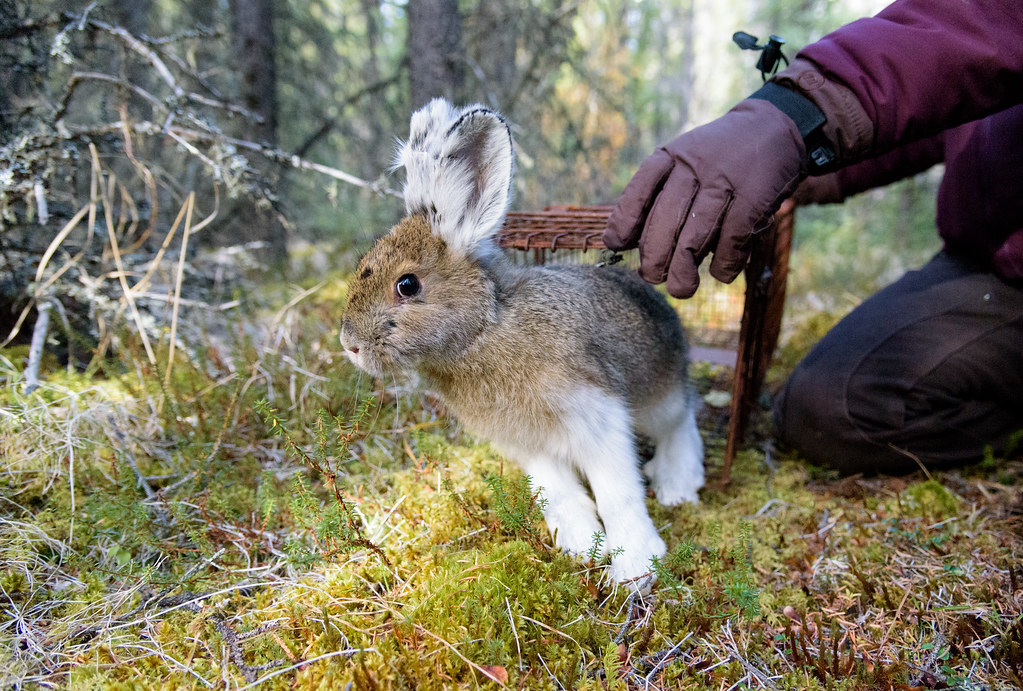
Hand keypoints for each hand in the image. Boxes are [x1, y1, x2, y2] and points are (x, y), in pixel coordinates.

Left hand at [604, 98, 807, 297]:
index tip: (616, 246)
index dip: (624, 222)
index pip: (639, 191)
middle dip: (654, 256)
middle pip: (664, 220)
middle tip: (651, 276)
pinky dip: (725, 264)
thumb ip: (657, 193)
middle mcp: (694, 165)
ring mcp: (725, 180)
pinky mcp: (754, 197)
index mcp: (670, 156)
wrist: (775, 128)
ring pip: (695, 235)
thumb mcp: (684, 160)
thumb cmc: (717, 159)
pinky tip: (720, 273)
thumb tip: (622, 241)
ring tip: (680, 288)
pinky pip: (732, 240)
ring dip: (684, 270)